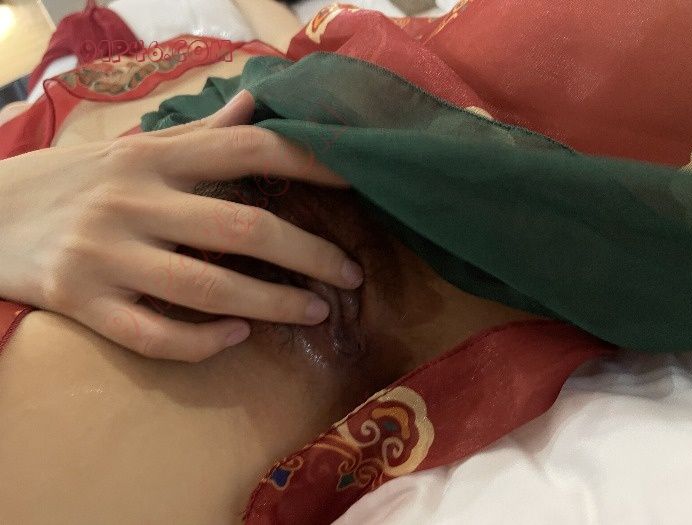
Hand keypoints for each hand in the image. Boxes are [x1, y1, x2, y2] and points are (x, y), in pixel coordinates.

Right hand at [0, 91, 361, 361]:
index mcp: (152, 158)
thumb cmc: (74, 180)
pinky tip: (237, 337)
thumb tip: (259, 101)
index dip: (309, 162)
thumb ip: (201, 133)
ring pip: (207, 288)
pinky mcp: (81, 302)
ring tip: (316, 313)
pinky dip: (203, 342)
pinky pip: (154, 335)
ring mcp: (105, 255)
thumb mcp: (134, 148)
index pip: (246, 149)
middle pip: (241, 229)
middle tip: (350, 274)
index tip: (357, 180)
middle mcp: (133, 201)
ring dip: (273, 306)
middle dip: (308, 255)